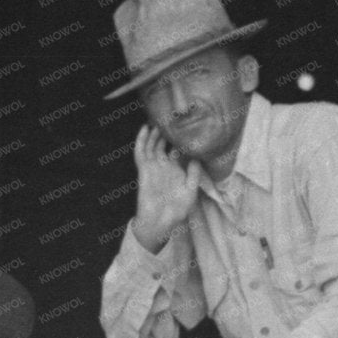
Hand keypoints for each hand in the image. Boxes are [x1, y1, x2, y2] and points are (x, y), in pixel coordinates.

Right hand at [130, 124, 200, 252]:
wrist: (160, 222)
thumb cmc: (176, 210)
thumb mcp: (190, 191)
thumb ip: (193, 174)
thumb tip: (196, 157)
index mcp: (175, 170)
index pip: (177, 149)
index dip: (180, 138)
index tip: (187, 125)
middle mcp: (163, 166)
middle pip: (162, 144)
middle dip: (165, 131)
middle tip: (169, 116)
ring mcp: (153, 167)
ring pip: (152, 144)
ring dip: (154, 132)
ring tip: (158, 117)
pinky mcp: (144, 169)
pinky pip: (141, 152)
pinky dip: (142, 140)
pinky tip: (145, 128)